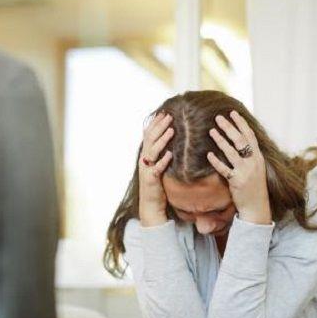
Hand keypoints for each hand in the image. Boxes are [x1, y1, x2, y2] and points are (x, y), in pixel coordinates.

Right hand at [138, 112, 173, 226]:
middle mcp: (144, 160)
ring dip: (162, 139)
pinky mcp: (151, 180)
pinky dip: (163, 161)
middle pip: (150, 139)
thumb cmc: (157, 185)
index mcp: (146, 155)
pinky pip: (157, 168)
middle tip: (169, 116)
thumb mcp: (158, 166)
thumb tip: (172, 141)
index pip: (149, 135)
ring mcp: (146, 169)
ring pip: (153, 151)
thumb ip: (162, 154)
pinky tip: (170, 154)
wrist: (150, 205)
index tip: (164, 112)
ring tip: (172, 130)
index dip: (155, 123)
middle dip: (160, 126)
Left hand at [207, 111, 271, 224]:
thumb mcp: (256, 168)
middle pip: (240, 140)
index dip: (241, 123)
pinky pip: (224, 169)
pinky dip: (216, 161)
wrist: (257, 207)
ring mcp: (245, 172)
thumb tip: (238, 141)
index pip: (250, 135)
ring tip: (211, 131)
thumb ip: (249, 155)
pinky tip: (208, 154)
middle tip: (218, 118)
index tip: (233, 112)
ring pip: (231, 152)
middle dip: (229, 127)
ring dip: (220, 140)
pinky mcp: (237, 182)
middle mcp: (253, 162)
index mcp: (258, 157)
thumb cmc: (254, 187)